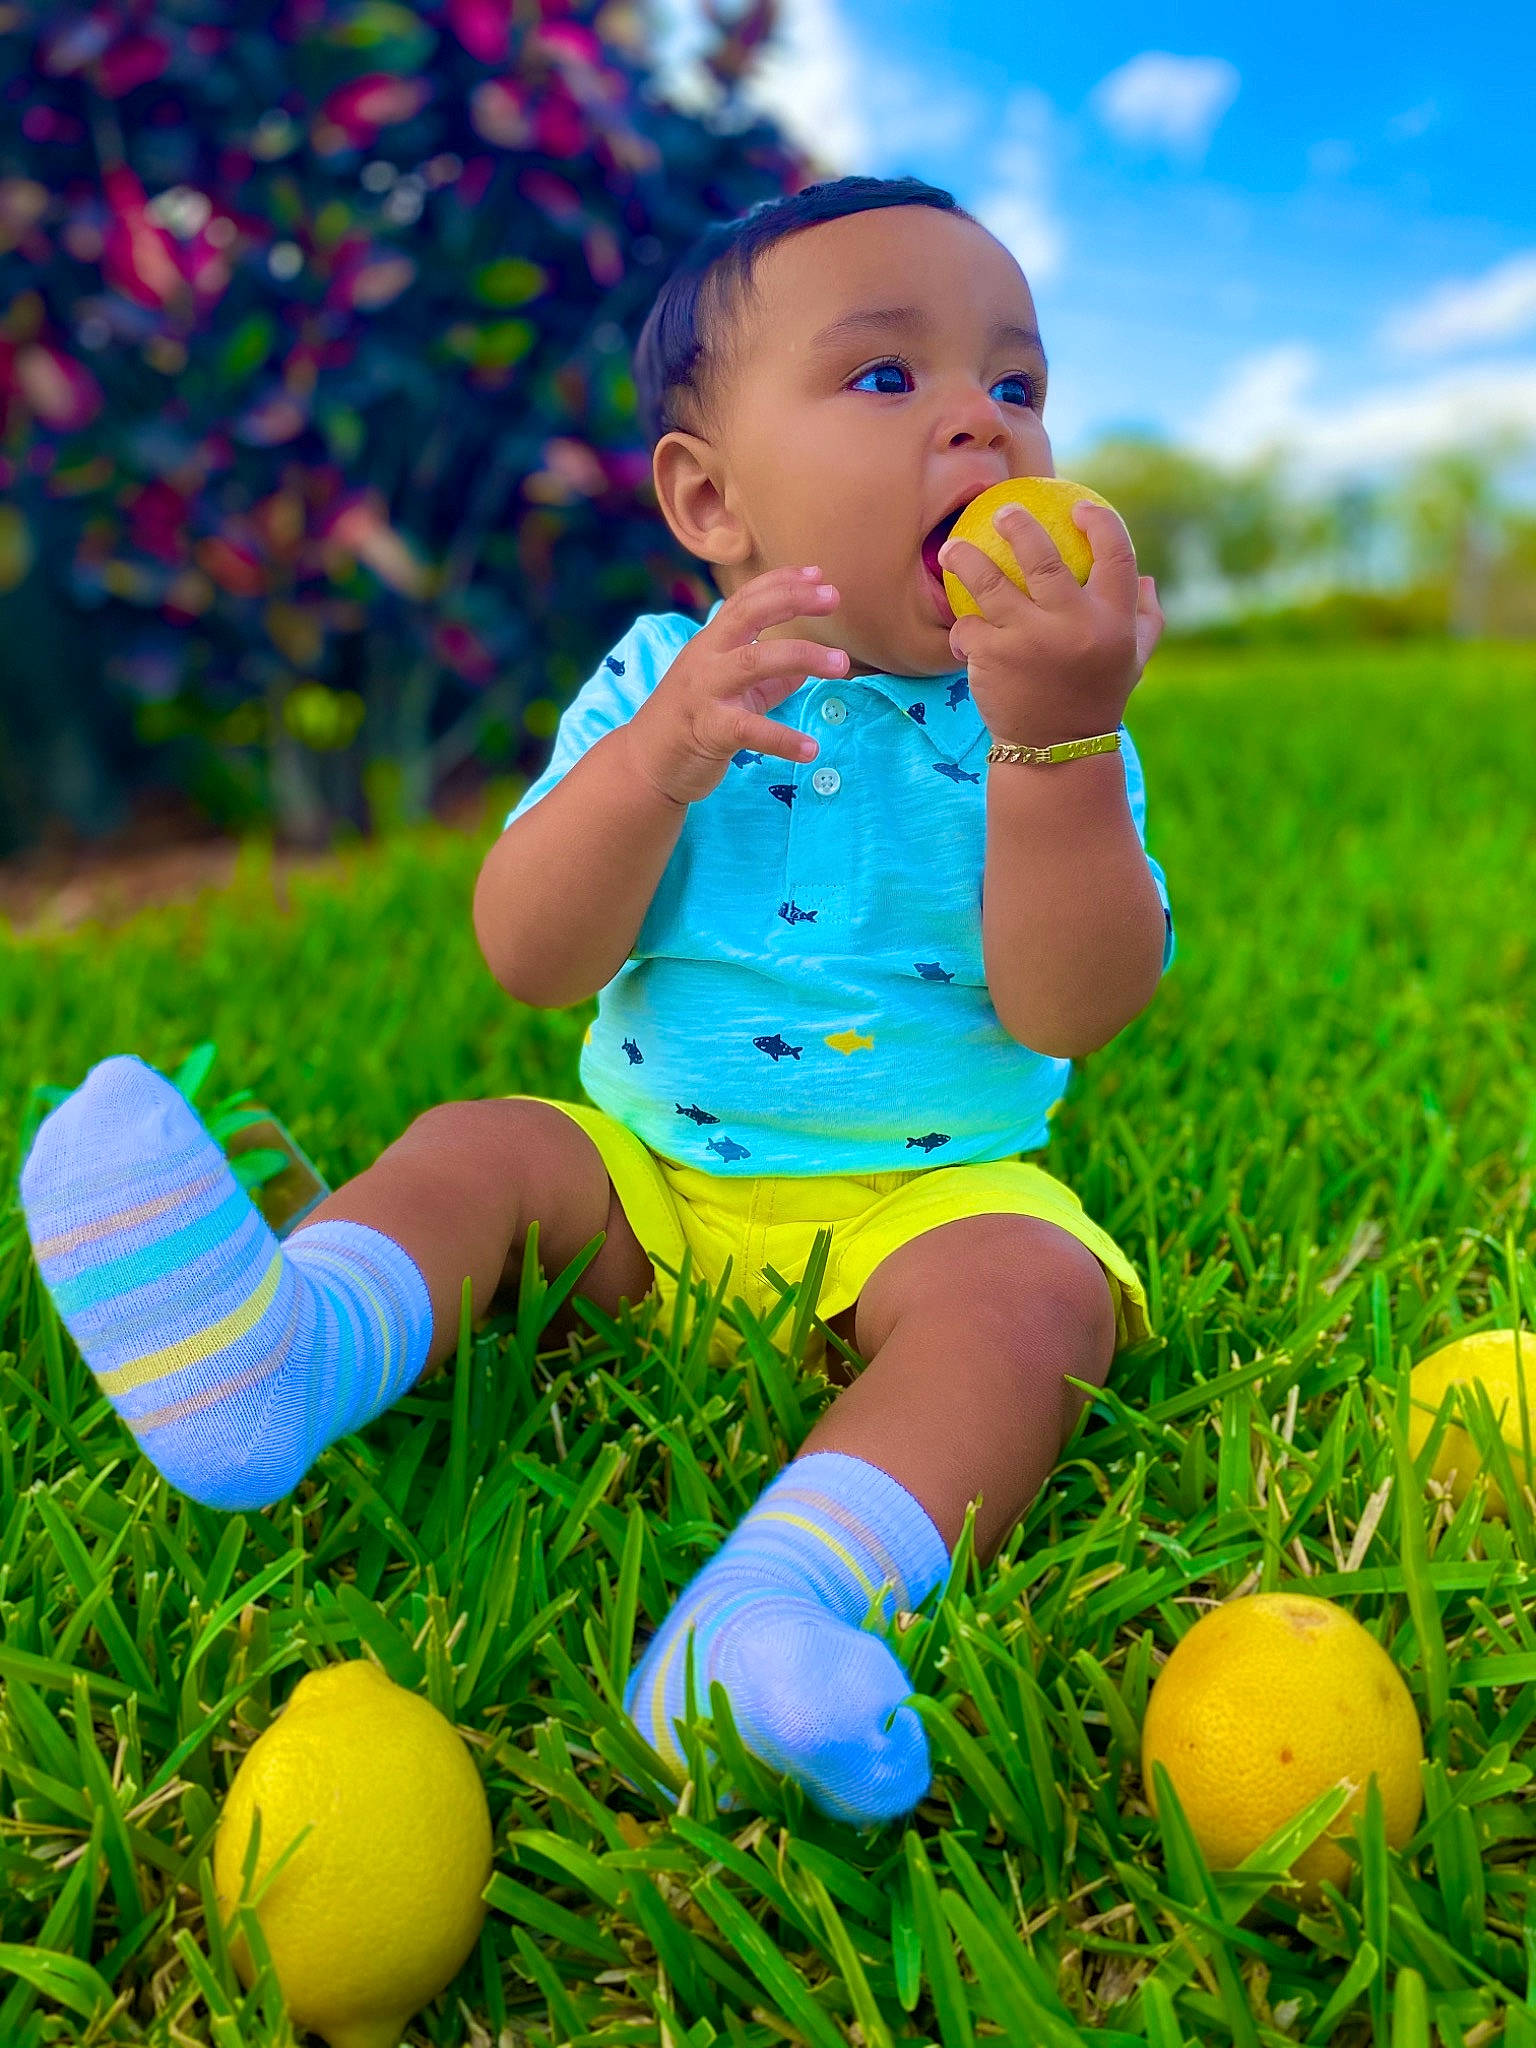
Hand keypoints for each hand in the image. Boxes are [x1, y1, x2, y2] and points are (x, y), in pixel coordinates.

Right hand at [624, 565, 848, 805]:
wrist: (645, 765)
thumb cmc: (691, 723)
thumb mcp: (731, 693)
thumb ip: (769, 679)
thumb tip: (808, 668)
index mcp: (711, 644)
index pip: (744, 601)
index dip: (779, 582)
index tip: (817, 573)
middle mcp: (705, 659)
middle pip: (747, 616)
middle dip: (790, 600)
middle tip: (833, 597)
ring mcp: (704, 692)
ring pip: (752, 662)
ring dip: (801, 656)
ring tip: (841, 664)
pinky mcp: (708, 730)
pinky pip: (749, 730)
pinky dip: (782, 739)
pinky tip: (811, 749)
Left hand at [938, 502, 1163, 747]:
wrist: (1056, 753)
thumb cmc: (1094, 699)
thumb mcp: (1131, 663)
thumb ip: (1144, 620)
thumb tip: (1147, 578)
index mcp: (1114, 621)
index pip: (1116, 554)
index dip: (1099, 523)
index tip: (1078, 506)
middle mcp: (1074, 625)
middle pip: (1043, 558)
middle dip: (1018, 526)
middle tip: (1002, 512)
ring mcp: (1031, 639)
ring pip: (989, 581)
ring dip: (965, 559)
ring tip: (952, 549)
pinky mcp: (993, 657)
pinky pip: (968, 626)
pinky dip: (962, 628)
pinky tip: (959, 628)